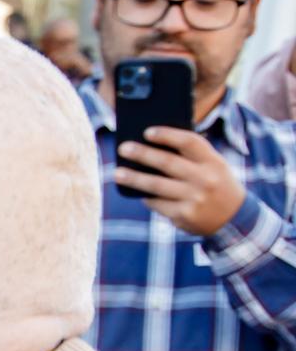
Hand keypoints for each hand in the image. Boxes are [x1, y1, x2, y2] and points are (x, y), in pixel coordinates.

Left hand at [116, 127, 246, 234]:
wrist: (234, 218)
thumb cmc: (215, 184)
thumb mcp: (214, 167)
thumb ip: (191, 157)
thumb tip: (150, 146)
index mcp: (213, 162)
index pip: (189, 142)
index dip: (167, 135)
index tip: (147, 132)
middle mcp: (205, 179)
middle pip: (168, 162)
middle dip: (142, 154)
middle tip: (123, 148)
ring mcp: (195, 198)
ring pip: (157, 185)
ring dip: (134, 178)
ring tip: (117, 173)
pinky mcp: (185, 215)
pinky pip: (158, 203)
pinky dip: (146, 197)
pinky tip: (137, 192)